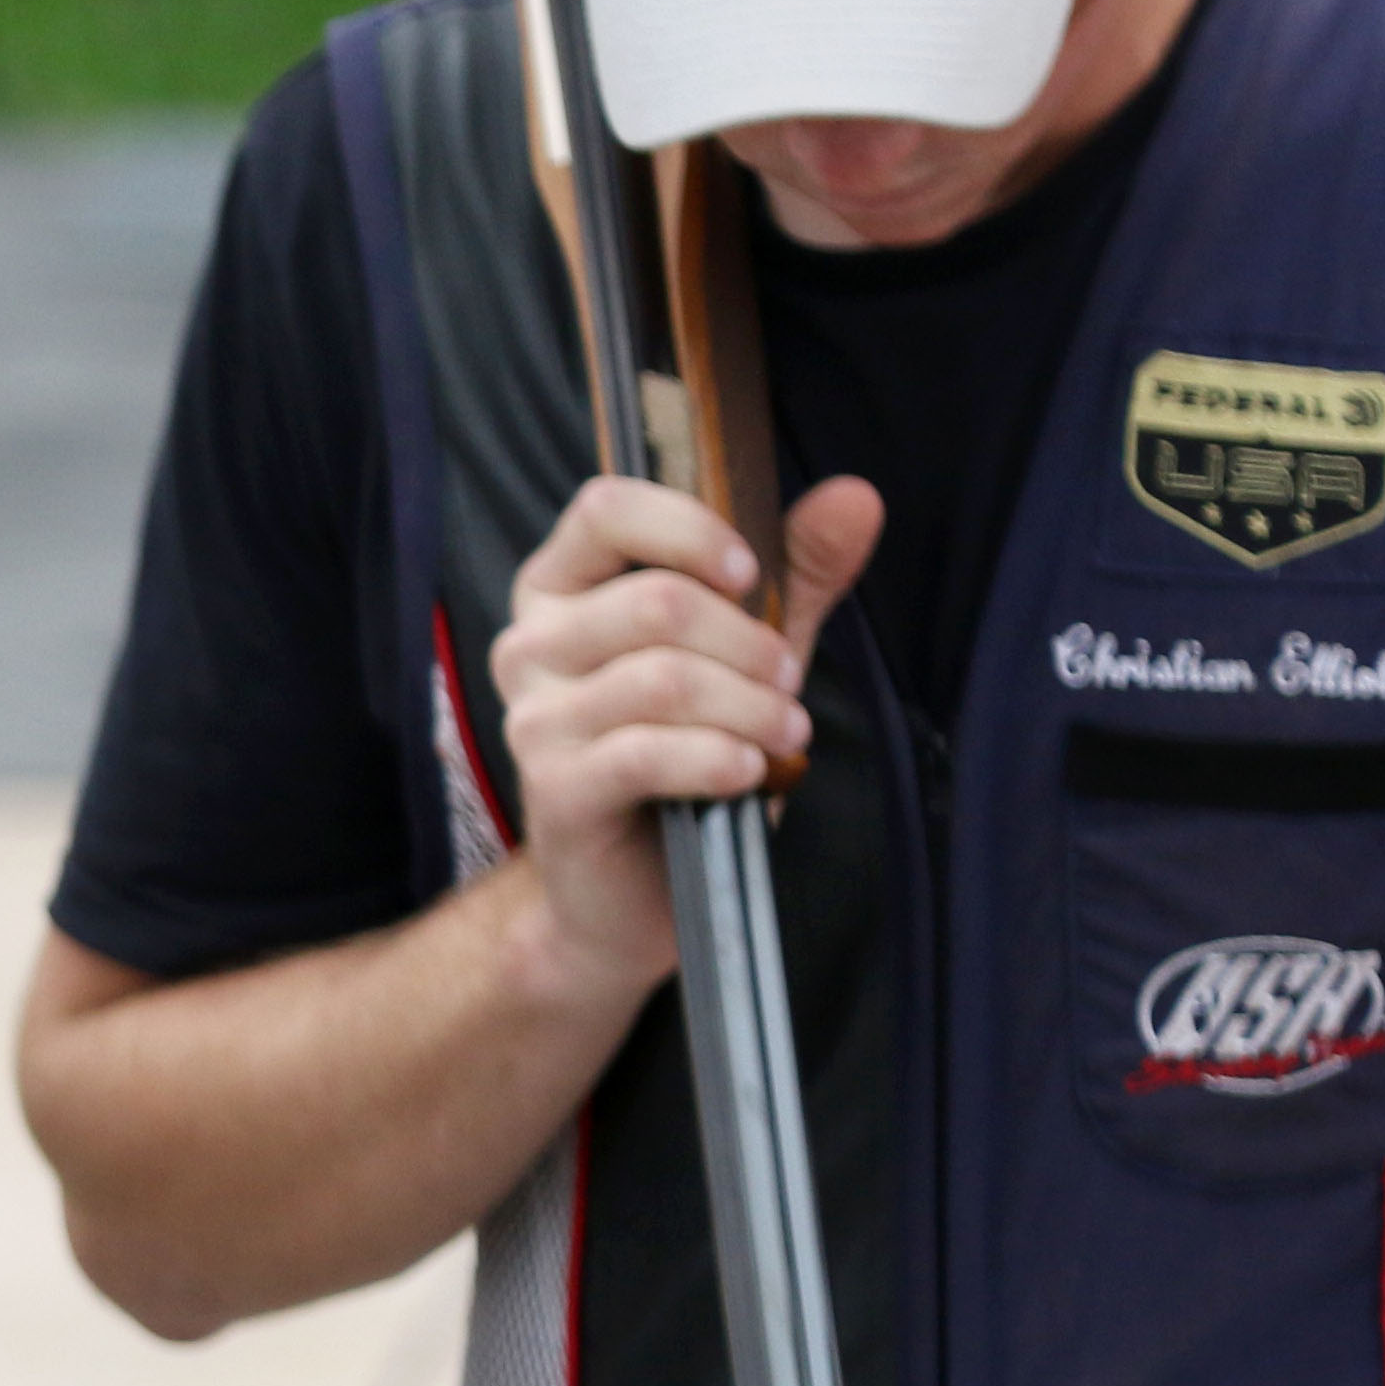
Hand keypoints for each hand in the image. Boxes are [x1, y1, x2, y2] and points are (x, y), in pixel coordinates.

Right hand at [481, 472, 882, 1010]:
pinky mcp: (554, 789)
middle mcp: (529, 645)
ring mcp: (533, 719)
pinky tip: (749, 771)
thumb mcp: (746, 651)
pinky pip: (648, 754)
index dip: (688, 529)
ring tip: (785, 732)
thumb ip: (795, 574)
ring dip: (751, 707)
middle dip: (750, 643)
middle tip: (788, 681)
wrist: (630, 887)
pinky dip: (719, 759)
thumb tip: (855, 498)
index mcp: (561, 589)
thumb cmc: (684, 752)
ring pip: (663, 680)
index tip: (750, 574)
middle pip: (655, 603)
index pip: (604, 507)